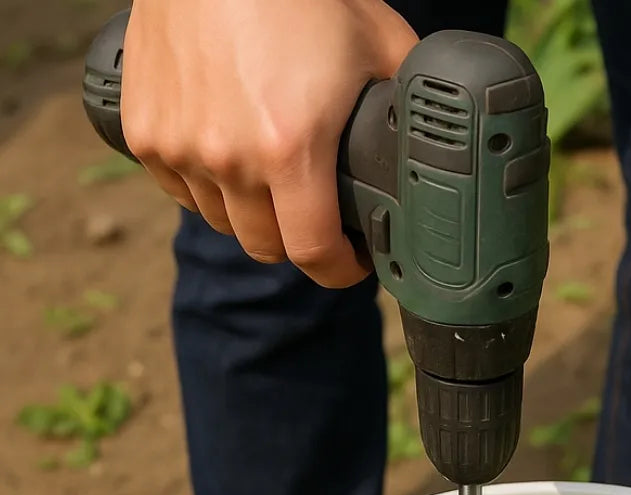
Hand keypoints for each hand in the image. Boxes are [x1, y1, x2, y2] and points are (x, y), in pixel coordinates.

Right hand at [122, 0, 417, 286]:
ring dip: (251, 216)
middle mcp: (229, 158)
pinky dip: (206, 187)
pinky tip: (227, 159)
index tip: (352, 260)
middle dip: (298, 241)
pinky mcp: (143, 133)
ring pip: (223, 222)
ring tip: (272, 182)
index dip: (339, 268)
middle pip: (267, 247)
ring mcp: (180, 148)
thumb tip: (440, 131)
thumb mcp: (376, 41)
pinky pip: (181, 192)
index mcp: (290, 148)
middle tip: (315, 215)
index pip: (312, 253)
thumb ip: (407, 94)